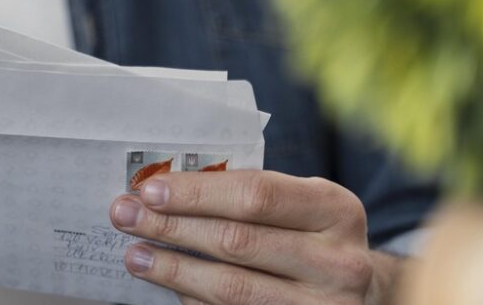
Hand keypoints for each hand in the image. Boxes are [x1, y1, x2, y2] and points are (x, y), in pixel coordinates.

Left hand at [109, 171, 400, 304]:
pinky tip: (167, 284)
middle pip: (237, 242)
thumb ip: (248, 194)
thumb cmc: (310, 235)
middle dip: (172, 227)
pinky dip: (193, 299)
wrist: (356, 292)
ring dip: (173, 269)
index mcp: (337, 210)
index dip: (197, 194)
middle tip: (125, 215)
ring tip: (135, 254)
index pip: (256, 196)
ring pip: (232, 288)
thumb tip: (165, 189)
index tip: (149, 189)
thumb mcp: (299, 204)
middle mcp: (340, 262)